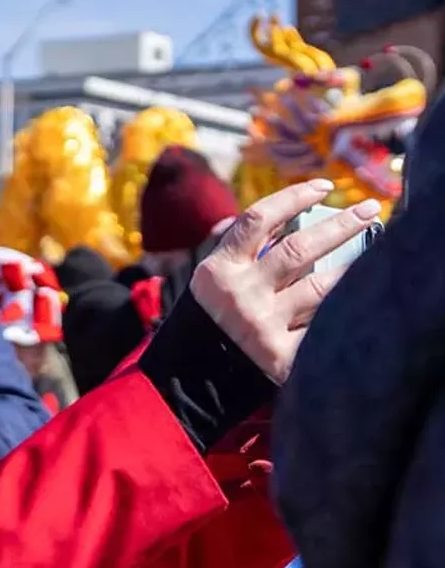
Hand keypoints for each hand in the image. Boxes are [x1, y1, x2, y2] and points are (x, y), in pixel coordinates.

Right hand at [189, 180, 381, 383]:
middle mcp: (240, 294)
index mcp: (219, 270)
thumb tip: (282, 214)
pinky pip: (320, 325)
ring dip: (352, 268)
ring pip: (320, 287)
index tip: (324, 186)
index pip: (258, 220)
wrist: (192, 380)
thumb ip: (240, 251)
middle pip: (298, 248)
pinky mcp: (279, 355)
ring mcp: (261, 324)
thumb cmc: (209, 322)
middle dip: (341, 224)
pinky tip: (363, 300)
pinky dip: (342, 311)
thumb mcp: (212, 283)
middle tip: (371, 208)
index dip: (293, 197)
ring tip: (377, 254)